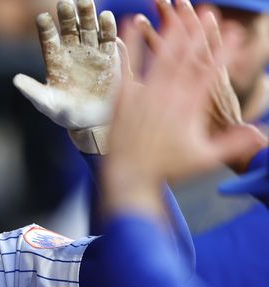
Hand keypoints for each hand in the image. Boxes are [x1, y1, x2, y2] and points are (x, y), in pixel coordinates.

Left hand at [14, 0, 123, 152]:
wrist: (93, 123)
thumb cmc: (66, 115)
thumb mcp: (47, 104)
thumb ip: (33, 91)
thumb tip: (15, 80)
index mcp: (55, 59)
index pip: (48, 39)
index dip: (45, 28)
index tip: (41, 17)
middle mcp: (72, 51)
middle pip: (69, 28)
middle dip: (67, 15)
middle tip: (64, 3)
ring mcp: (91, 52)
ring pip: (88, 28)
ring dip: (87, 15)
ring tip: (85, 2)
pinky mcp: (109, 57)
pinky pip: (108, 38)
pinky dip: (107, 27)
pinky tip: (105, 17)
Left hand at [136, 0, 265, 172]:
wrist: (130, 179)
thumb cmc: (166, 171)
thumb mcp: (205, 159)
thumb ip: (232, 143)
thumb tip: (259, 135)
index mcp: (189, 108)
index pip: (211, 74)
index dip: (225, 52)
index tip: (238, 35)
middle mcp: (167, 98)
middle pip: (186, 59)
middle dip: (199, 35)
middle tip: (209, 12)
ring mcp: (144, 97)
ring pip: (158, 59)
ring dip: (168, 33)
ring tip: (175, 10)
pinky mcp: (123, 99)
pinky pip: (127, 68)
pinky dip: (129, 45)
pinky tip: (132, 24)